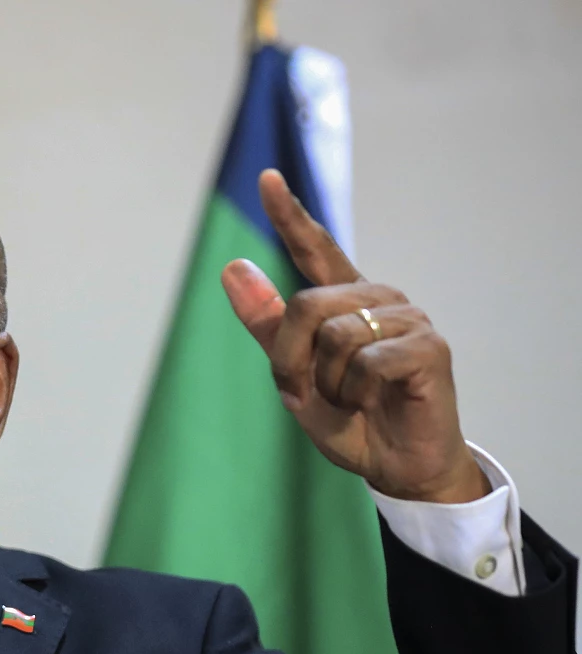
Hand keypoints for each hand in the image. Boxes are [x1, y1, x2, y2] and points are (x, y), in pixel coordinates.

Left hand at [221, 170, 488, 503]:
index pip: (315, 248)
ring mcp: (408, 318)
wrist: (398, 465)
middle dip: (290, 361)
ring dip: (328, 383)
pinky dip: (358, 393)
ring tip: (352, 400)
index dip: (289, 215)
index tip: (266, 179)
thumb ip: (267, 325)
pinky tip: (377, 402)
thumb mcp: (294, 376)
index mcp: (343, 301)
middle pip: (304, 306)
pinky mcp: (429, 346)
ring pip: (334, 335)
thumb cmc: (351, 420)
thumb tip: (231, 268)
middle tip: (308, 394)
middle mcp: (377, 299)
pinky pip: (368, 361)